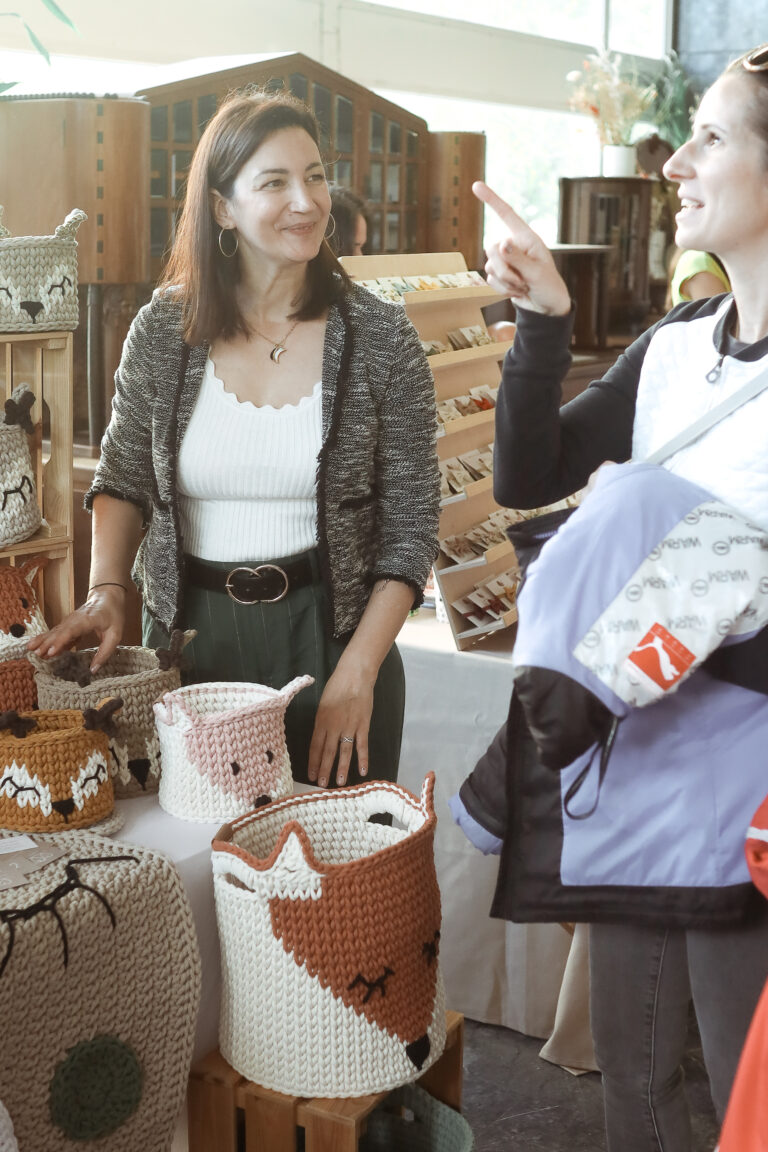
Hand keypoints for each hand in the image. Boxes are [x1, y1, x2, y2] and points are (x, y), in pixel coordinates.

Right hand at [25, 585, 125, 671]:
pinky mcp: (68, 624)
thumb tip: (93, 670)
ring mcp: (70, 620)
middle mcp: (75, 619)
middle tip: (37, 655)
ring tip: (31, 650)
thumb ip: (105, 652)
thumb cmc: (113, 614)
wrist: (107, 596)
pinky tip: (38, 647)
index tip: (51, 651)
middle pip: (59, 631)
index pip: (71, 631)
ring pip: (55, 631)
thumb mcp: (115, 634)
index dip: (61, 641)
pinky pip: (56, 633)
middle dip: (47, 643)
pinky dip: (47, 639)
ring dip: (43, 641)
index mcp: (87, 620)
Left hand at [307, 657, 375, 787]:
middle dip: (324, 769)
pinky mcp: (363, 725)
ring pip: (344, 752)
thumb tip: (320, 737)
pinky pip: (362, 745)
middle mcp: (334, 726)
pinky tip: (363, 771)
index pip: (315, 746)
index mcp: (321, 720)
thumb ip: (322, 721)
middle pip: (328, 752)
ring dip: (341, 768)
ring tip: (339, 783)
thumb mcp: (323, 703)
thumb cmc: (337, 686)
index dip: (313, 762)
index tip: (311, 775)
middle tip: (321, 785)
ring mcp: (349, 727)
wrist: (355, 675)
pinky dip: (363, 759)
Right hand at [472, 181, 571, 315]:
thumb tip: (501, 244)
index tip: (475, 186)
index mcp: (526, 238)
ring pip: (489, 266)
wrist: (547, 308)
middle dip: (504, 269)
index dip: (491, 199)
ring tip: (523, 286)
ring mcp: (505, 261)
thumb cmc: (549, 286)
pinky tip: (517, 292)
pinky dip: (503, 290)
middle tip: (522, 280)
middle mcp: (513, 246)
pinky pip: (489, 280)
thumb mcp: (537, 272)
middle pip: (491, 248)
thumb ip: (518, 258)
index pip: (506, 214)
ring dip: (506, 282)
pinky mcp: (499, 275)